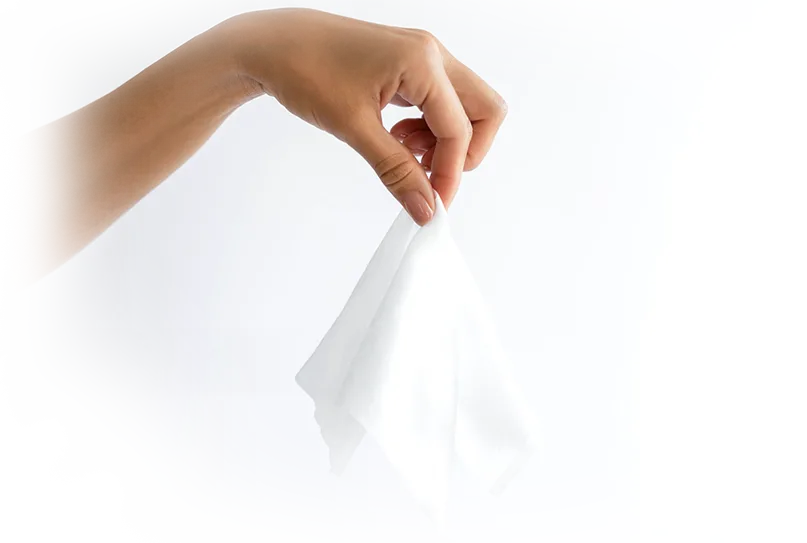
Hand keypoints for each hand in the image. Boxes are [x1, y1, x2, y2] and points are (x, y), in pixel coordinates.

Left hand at [219, 8, 507, 224]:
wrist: (271, 45)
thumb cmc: (304, 70)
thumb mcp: (354, 128)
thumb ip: (396, 170)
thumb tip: (425, 207)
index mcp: (423, 62)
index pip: (459, 130)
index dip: (449, 174)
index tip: (432, 205)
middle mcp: (431, 53)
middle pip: (483, 111)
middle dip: (464, 152)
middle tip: (429, 175)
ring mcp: (422, 56)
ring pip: (464, 107)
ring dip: (444, 141)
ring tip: (404, 154)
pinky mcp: (409, 64)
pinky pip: (440, 101)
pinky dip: (428, 128)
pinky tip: (397, 138)